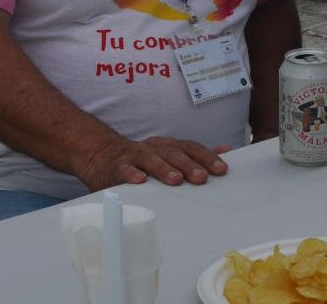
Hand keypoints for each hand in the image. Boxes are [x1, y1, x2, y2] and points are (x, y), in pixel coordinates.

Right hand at [75, 134, 229, 189]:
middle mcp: (154, 148)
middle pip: (174, 154)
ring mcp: (135, 155)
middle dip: (190, 165)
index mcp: (168, 146)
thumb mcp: (169, 153)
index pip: (191, 148)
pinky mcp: (117, 166)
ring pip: (152, 159)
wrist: (101, 154)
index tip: (222, 169)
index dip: (207, 157)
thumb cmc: (141, 158)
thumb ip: (195, 154)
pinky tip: (140, 181)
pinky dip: (132, 174)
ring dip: (164, 169)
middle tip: (202, 177)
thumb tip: (225, 150)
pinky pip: (124, 169)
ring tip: (176, 180)